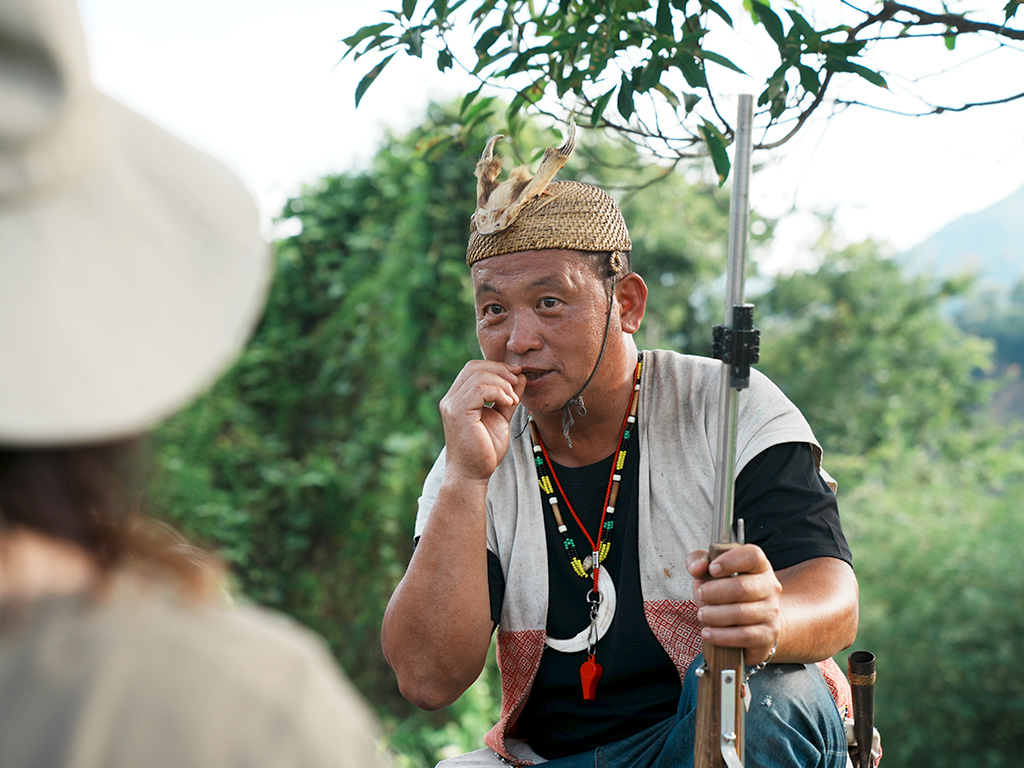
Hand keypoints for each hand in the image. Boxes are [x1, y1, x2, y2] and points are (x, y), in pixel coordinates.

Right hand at [439, 360, 526, 482]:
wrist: (473, 474)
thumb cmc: (485, 450)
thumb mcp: (500, 417)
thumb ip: (507, 397)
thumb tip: (520, 376)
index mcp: (457, 398)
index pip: (474, 368)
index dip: (496, 367)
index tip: (516, 375)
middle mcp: (450, 399)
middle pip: (474, 366)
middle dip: (500, 370)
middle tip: (518, 381)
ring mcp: (452, 405)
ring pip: (479, 376)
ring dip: (503, 384)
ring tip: (514, 399)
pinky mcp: (458, 413)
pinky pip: (480, 390)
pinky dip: (499, 392)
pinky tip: (509, 403)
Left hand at [687, 544, 780, 664]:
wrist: (751, 622)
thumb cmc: (726, 592)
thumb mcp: (710, 572)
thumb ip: (698, 561)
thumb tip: (697, 567)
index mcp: (759, 565)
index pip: (752, 555)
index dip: (730, 560)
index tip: (712, 569)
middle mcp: (770, 586)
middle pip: (742, 588)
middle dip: (713, 593)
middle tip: (701, 595)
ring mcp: (771, 611)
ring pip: (741, 613)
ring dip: (714, 615)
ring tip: (702, 614)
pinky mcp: (768, 634)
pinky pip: (744, 636)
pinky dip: (721, 635)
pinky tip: (707, 632)